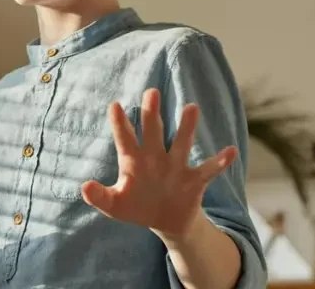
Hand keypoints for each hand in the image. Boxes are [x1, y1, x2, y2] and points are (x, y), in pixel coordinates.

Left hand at [81, 88, 236, 238]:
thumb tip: (84, 187)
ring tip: (191, 107)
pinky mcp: (194, 180)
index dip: (120, 124)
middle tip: (151, 93)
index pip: (125, 138)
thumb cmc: (136, 207)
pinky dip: (220, 161)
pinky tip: (230, 151)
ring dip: (186, 128)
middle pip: (153, 131)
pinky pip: (208, 169)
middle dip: (152, 113)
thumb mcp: (115, 206)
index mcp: (133, 161)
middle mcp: (155, 157)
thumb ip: (100, 197)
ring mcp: (176, 166)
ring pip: (181, 143)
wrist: (165, 221)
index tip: (115, 106)